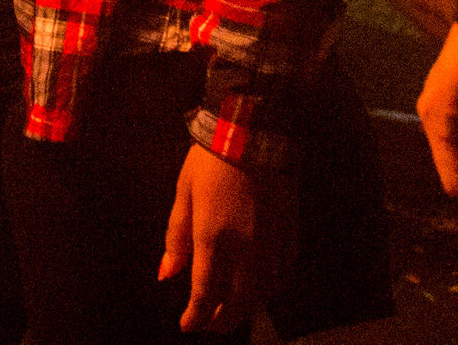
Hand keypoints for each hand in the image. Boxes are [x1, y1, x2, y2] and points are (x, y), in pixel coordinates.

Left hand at [156, 143, 285, 331]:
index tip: (187, 324)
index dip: (195, 317)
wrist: (255, 131)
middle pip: (235, 305)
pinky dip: (269, 292)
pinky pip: (283, 278)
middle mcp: (245, 251)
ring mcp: (272, 246)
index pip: (204, 295)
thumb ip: (176, 238)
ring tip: (229, 309)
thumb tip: (167, 274)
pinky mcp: (291, 237)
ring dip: (243, 310)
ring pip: (261, 297)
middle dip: (218, 322)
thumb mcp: (183, 194)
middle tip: (206, 323)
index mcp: (213, 239)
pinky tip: (258, 289)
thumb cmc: (211, 160)